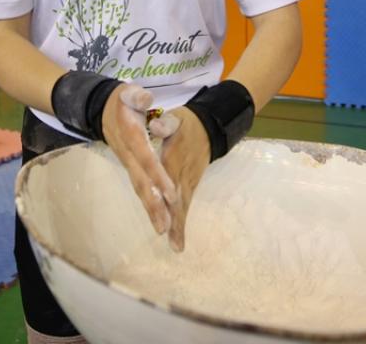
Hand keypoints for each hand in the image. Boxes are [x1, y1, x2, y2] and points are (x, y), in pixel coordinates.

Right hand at [101, 83, 178, 235]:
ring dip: (150, 208)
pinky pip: (139, 186)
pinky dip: (148, 202)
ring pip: (139, 187)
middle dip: (153, 203)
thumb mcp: (128, 92)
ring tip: (162, 229)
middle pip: (141, 180)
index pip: (145, 158)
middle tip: (166, 226)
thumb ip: (136, 96)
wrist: (100, 108)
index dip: (157, 175)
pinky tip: (157, 217)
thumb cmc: (121, 99)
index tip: (171, 193)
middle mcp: (128, 153)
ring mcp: (127, 161)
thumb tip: (145, 99)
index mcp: (130, 134)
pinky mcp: (129, 166)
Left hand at [157, 107, 210, 251]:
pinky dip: (181, 223)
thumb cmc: (186, 124)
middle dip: (175, 219)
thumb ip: (166, 123)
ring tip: (176, 246)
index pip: (168, 177)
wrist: (209, 128)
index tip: (168, 207)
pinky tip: (177, 241)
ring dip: (179, 226)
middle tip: (174, 242)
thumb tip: (156, 126)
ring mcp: (188, 182)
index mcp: (174, 158)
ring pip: (183, 206)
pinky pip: (186, 207)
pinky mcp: (191, 187)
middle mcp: (182, 174)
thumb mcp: (176, 119)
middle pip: (178, 199)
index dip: (167, 193)